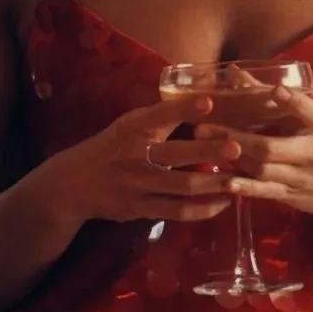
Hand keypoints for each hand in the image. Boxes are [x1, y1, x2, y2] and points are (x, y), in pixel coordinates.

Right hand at [34, 95, 240, 225]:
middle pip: (176, 154)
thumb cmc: (111, 148)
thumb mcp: (127, 126)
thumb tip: (204, 100)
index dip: (183, 108)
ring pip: (182, 186)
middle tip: (236, 148)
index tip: (208, 101)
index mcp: (131, 129)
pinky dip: (203, 209)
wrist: (73, 183)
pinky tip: (222, 203)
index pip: (158, 115)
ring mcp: (137, 184)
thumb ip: (159, 118)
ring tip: (239, 180)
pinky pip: (177, 211)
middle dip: (208, 151)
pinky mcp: (140, 208)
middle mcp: (134, 155)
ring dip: (213, 184)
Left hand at [202, 86, 312, 232]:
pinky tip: (224, 180)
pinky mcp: (293, 196)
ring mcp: (302, 178)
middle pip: (271, 147)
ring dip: (232, 159)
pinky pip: (267, 192)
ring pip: (263, 170)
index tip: (277, 89)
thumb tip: (236, 73)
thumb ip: (283, 100)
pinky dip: (245, 187)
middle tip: (203, 126)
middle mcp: (312, 153)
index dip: (295, 101)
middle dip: (235, 137)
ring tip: (204, 146)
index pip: (312, 113)